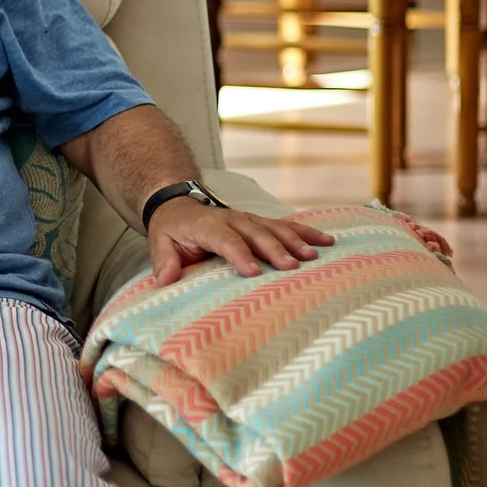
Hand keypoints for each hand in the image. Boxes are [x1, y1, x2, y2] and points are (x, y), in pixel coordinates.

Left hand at [147, 199, 334, 286]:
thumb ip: (164, 262)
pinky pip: (286, 226)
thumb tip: (163, 281)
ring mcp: (249, 219)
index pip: (226, 240)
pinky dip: (306, 232)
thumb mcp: (160, 244)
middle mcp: (233, 219)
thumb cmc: (171, 230)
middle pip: (257, 235)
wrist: (178, 205)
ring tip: (313, 256)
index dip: (240, 255)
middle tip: (291, 267)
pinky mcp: (261, 222)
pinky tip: (326, 240)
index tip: (253, 271)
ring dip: (296, 241)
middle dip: (274, 250)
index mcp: (208, 226)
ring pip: (275, 228)